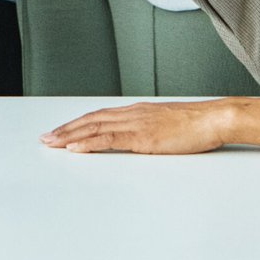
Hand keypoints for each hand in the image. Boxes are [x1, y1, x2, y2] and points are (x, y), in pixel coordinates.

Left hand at [41, 100, 233, 154]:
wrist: (213, 118)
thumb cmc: (196, 124)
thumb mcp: (167, 126)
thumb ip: (150, 129)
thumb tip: (141, 138)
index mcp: (137, 111)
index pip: (100, 116)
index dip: (78, 123)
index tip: (61, 130)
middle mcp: (132, 113)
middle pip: (91, 120)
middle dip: (66, 129)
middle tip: (46, 138)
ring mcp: (136, 124)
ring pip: (94, 127)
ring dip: (70, 135)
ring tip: (52, 143)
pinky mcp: (142, 137)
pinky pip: (109, 140)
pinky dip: (88, 143)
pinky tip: (75, 148)